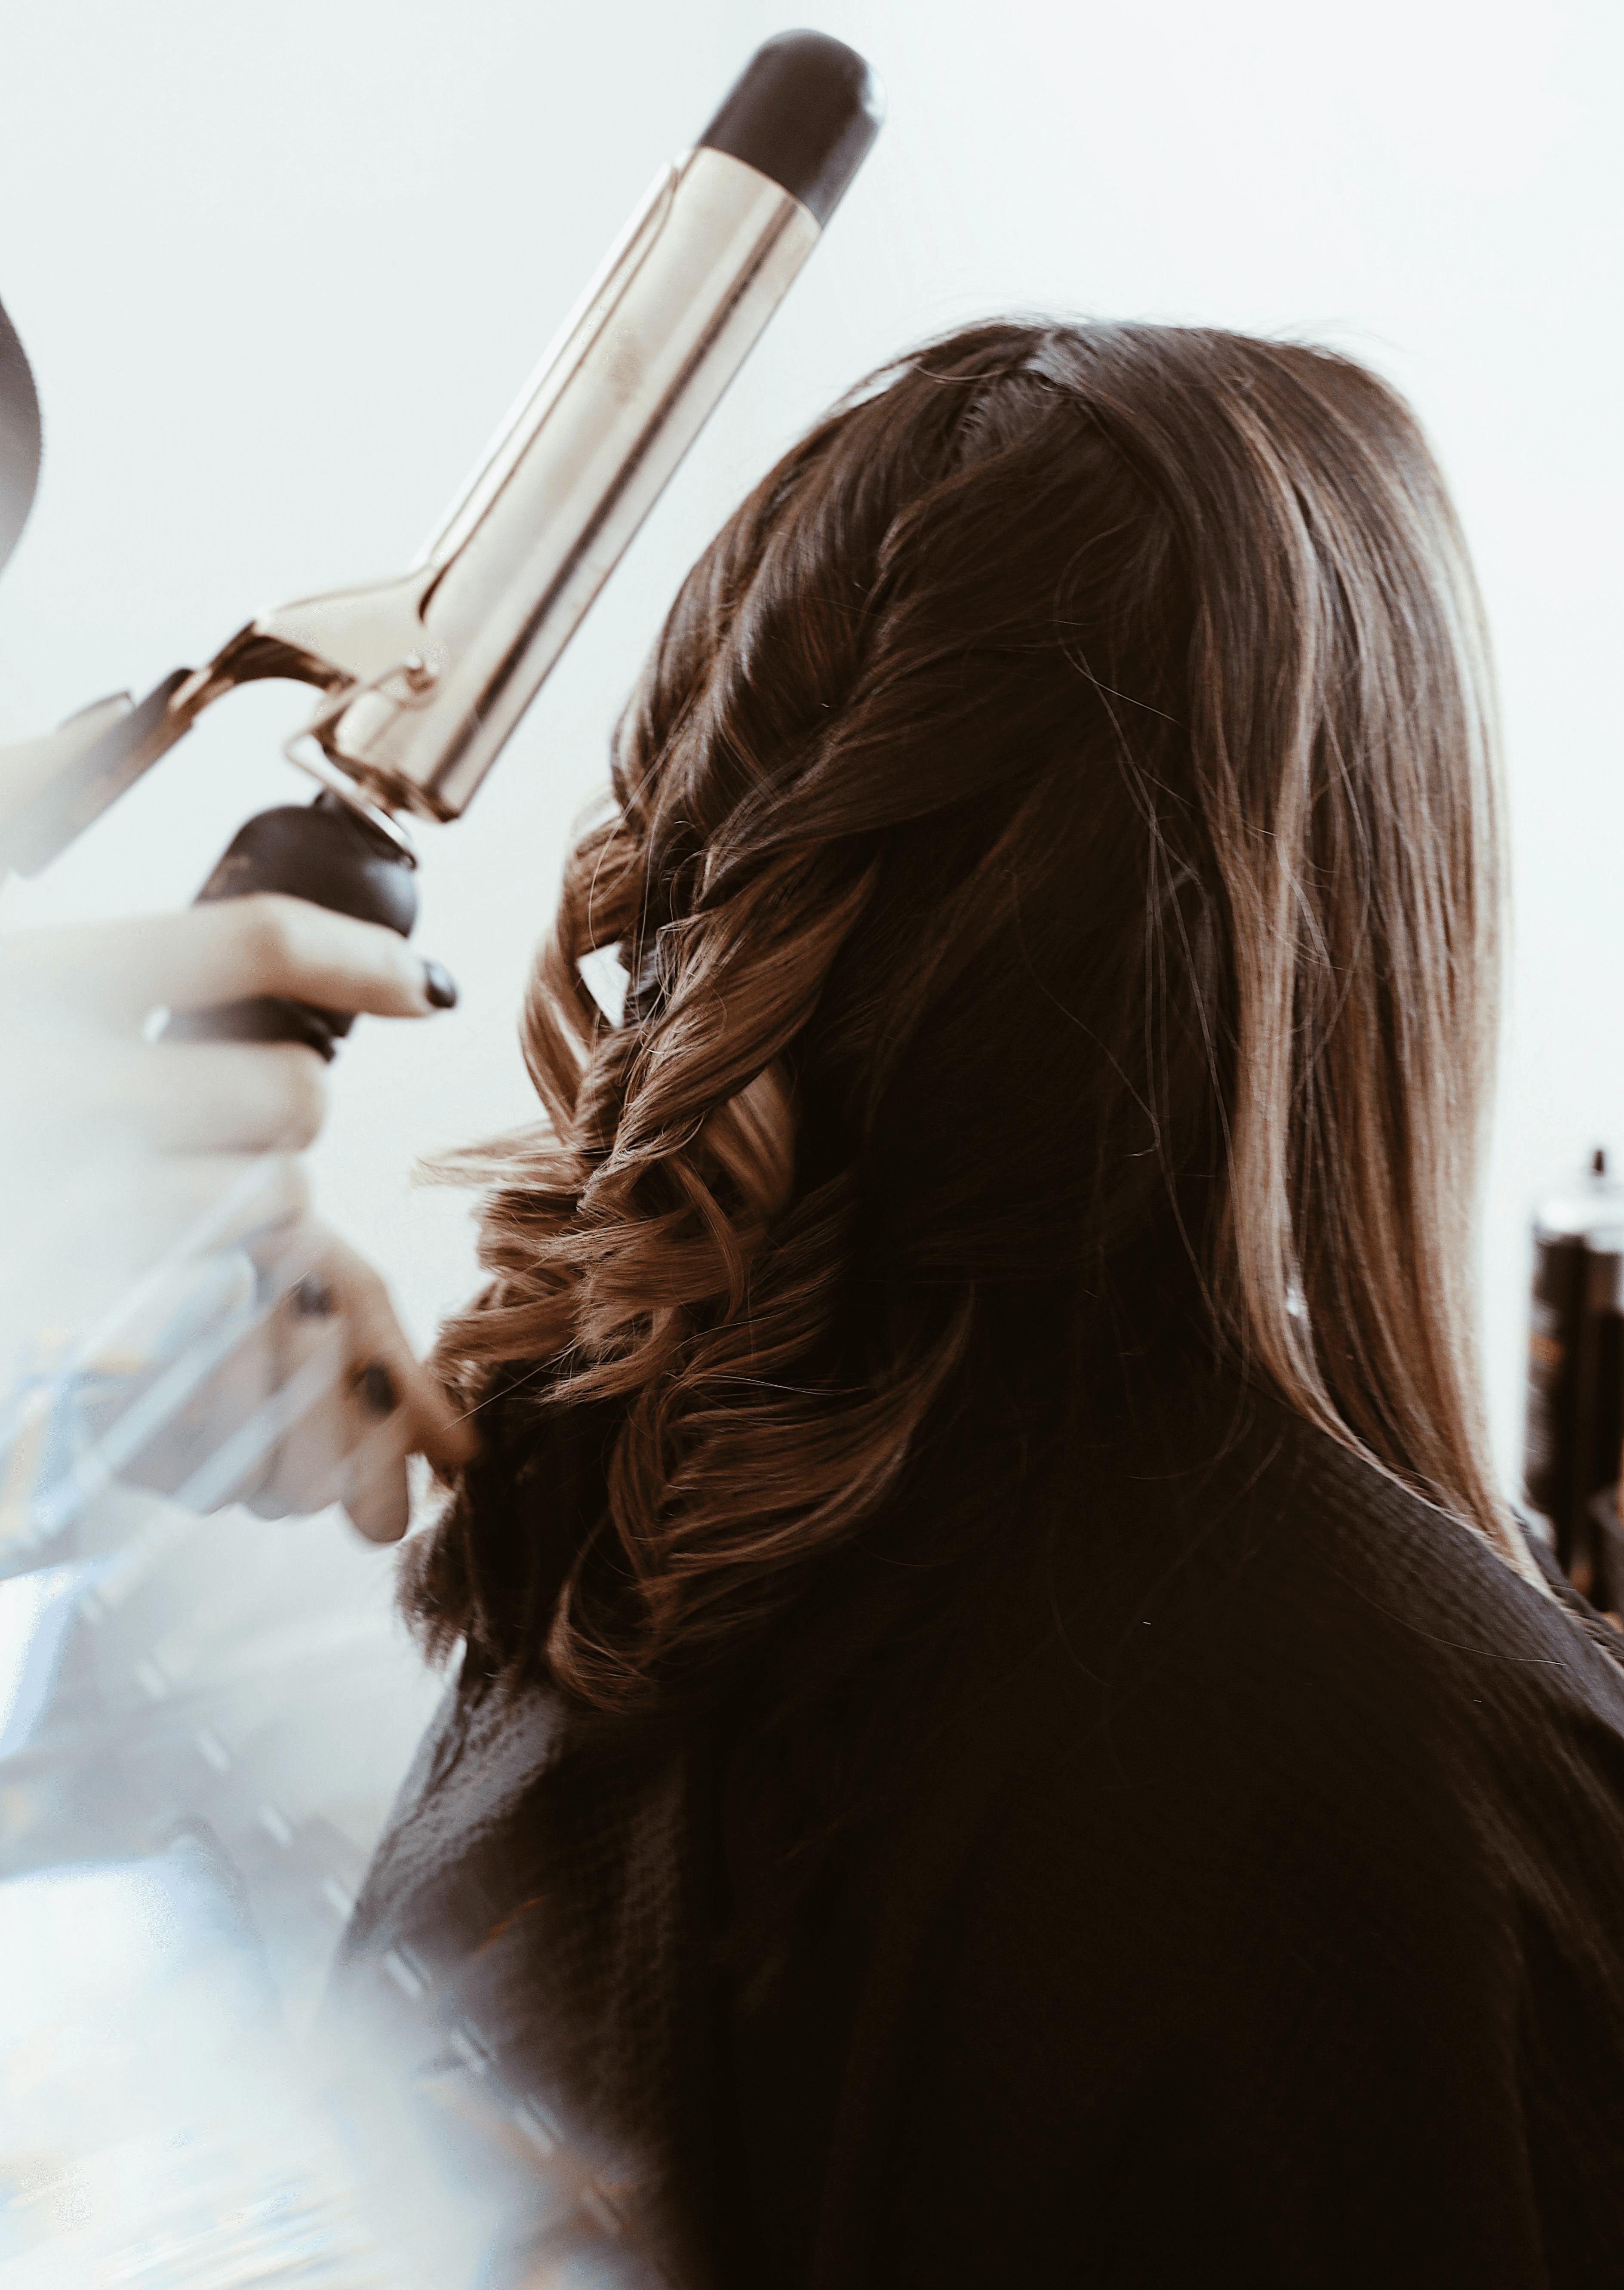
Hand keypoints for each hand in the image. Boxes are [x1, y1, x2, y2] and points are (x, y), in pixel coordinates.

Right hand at [0, 893, 474, 1546]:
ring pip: (284, 1194)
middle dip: (292, 1109)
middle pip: (297, 1089)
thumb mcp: (30, 1009)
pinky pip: (232, 1288)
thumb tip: (358, 960)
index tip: (425, 986)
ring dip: (262, 1202)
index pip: (254, 944)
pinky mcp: (81, 1306)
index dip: (364, 960)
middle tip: (226, 1123)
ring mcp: (68, 1202)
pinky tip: (152, 1266)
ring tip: (169, 1198)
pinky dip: (218, 1281)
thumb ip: (152, 988)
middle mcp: (52, 1083)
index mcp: (36, 982)